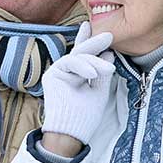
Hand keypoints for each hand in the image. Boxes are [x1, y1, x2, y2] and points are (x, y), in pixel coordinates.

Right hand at [39, 22, 115, 151]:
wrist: (72, 131)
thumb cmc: (86, 116)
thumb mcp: (100, 91)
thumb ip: (103, 73)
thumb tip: (109, 54)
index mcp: (79, 75)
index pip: (85, 56)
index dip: (90, 41)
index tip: (101, 31)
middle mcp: (67, 72)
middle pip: (82, 52)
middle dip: (95, 43)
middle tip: (109, 36)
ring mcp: (59, 73)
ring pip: (77, 56)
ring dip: (94, 61)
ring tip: (108, 69)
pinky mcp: (52, 76)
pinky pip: (68, 62)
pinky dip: (82, 66)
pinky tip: (92, 74)